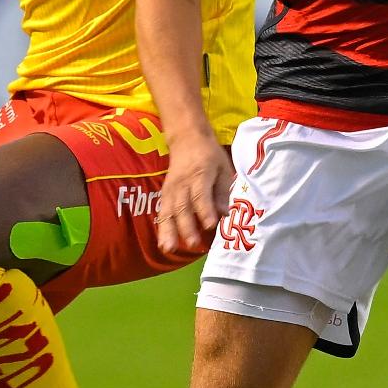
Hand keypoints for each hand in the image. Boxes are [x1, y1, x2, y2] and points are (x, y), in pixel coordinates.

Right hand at [155, 131, 234, 254]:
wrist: (186, 139)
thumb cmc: (209, 156)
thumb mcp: (223, 168)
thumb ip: (223, 192)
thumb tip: (226, 214)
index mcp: (200, 174)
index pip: (201, 194)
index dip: (205, 210)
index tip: (211, 226)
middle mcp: (182, 183)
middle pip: (183, 206)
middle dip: (187, 226)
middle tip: (193, 243)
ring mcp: (171, 189)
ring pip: (169, 212)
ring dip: (169, 231)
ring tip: (170, 248)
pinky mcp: (165, 195)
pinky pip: (162, 213)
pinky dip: (162, 229)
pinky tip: (164, 245)